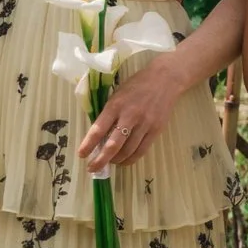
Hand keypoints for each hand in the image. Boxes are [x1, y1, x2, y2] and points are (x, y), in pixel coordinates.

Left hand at [79, 57, 191, 172]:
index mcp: (116, 105)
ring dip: (116, 160)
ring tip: (110, 162)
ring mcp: (145, 124)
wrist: (165, 79)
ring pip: (128, 151)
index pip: (98, 129)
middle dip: (100, 160)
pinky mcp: (156, 129)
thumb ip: (109, 113)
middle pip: (113, 145)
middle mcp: (130, 116)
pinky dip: (131, 159)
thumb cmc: (137, 85)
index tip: (81, 155)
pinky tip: (124, 161)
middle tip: (92, 168)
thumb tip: (99, 136)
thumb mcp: (118, 95)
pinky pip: (142, 150)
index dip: (88, 144)